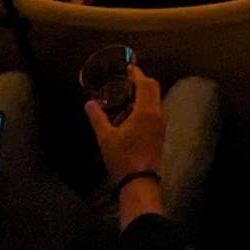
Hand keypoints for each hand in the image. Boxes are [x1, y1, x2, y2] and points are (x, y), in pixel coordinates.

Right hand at [86, 63, 164, 181]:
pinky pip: (155, 112)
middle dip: (142, 81)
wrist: (139, 182)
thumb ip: (97, 118)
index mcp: (145, 112)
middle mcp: (157, 115)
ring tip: (128, 94)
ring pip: (156, 101)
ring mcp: (161, 126)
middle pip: (154, 89)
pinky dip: (146, 105)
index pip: (145, 84)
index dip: (137, 73)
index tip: (129, 67)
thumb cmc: (122, 158)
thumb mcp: (105, 138)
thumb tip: (89, 103)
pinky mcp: (160, 135)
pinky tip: (133, 113)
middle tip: (128, 78)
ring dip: (145, 93)